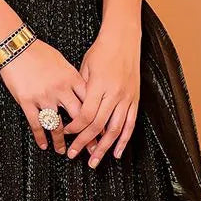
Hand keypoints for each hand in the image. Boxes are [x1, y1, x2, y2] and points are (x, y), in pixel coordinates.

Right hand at [0, 38, 86, 152]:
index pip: (89, 103)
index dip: (97, 119)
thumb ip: (73, 79)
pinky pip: (36, 124)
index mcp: (72, 79)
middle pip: (78, 118)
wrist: (16, 47)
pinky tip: (43, 145)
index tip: (101, 131)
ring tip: (63, 151)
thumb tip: (82, 93)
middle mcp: (60, 90)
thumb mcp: (63, 62)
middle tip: (90, 148)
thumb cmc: (39, 52)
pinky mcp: (27, 101)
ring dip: (61, 141)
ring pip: (57, 125)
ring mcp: (43, 97)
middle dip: (85, 135)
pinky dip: (41, 137)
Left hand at [64, 23, 140, 166]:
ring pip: (115, 129)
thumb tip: (71, 112)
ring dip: (104, 148)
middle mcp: (114, 94)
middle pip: (98, 126)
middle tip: (74, 155)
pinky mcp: (135, 99)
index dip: (74, 128)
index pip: (85, 115)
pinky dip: (124, 140)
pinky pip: (130, 124)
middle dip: (84, 143)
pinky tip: (116, 152)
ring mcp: (127, 98)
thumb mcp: (84, 68)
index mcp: (99, 86)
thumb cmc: (101, 52)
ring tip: (95, 161)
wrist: (123, 39)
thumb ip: (80, 91)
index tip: (65, 133)